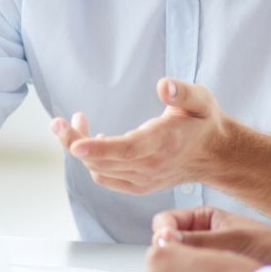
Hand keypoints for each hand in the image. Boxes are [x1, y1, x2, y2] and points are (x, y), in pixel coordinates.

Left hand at [51, 77, 232, 194]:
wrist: (214, 155)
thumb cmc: (202, 122)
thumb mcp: (201, 100)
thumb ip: (183, 92)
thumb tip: (163, 86)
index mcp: (163, 143)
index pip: (126, 150)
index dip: (98, 149)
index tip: (75, 144)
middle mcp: (151, 166)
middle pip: (103, 161)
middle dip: (73, 142)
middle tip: (56, 122)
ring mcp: (143, 180)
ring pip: (99, 170)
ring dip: (79, 149)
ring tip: (74, 121)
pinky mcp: (137, 185)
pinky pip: (105, 177)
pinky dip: (91, 162)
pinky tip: (92, 140)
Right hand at [151, 206, 270, 271]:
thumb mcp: (233, 240)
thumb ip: (196, 240)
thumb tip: (161, 240)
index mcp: (204, 220)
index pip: (165, 222)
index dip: (163, 234)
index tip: (167, 247)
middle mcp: (202, 239)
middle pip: (167, 247)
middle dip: (172, 257)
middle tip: (183, 267)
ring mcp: (206, 262)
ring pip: (177, 267)